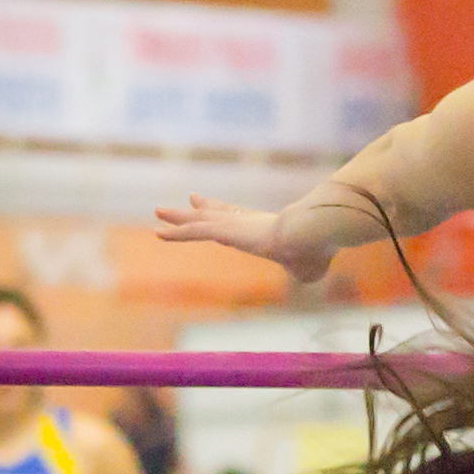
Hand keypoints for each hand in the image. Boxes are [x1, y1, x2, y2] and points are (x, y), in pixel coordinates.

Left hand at [154, 195, 332, 283]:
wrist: (309, 234)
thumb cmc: (314, 250)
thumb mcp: (309, 267)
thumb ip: (303, 270)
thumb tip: (309, 275)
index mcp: (266, 229)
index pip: (243, 218)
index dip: (232, 213)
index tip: (225, 208)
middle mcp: (247, 222)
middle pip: (220, 213)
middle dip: (204, 207)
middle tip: (191, 198)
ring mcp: (235, 225)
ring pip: (201, 220)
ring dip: (179, 218)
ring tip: (158, 211)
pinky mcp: (226, 230)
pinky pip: (195, 232)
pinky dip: (176, 234)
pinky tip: (159, 234)